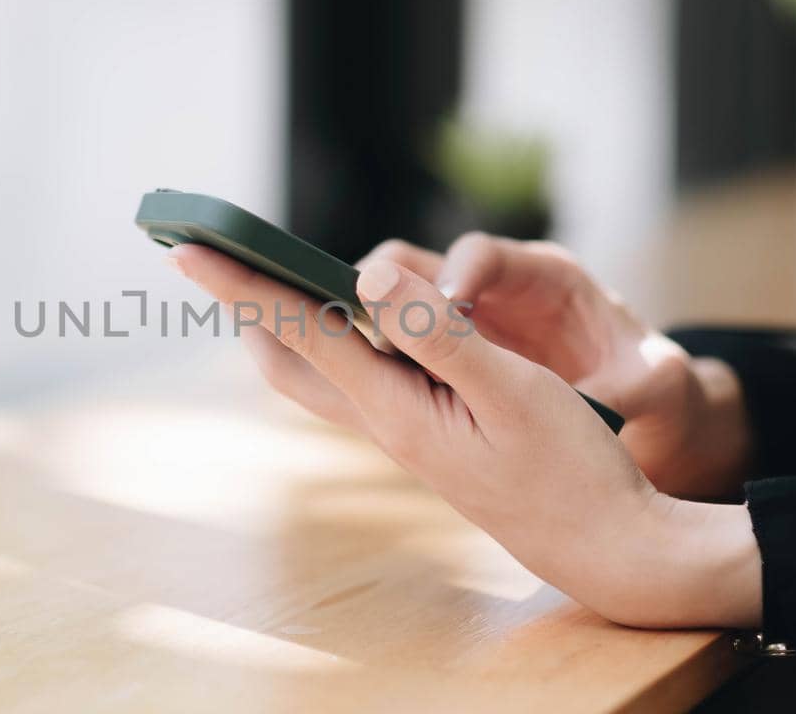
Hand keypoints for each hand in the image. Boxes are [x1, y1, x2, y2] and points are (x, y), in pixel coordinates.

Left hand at [168, 244, 760, 628]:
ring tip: (265, 269)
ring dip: (289, 319)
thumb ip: (440, 335)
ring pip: (321, 370)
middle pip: (289, 359)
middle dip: (247, 304)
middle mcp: (386, 424)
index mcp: (396, 410)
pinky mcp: (428, 435)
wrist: (608, 548)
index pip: (300, 331)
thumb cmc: (571, 470)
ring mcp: (405, 433)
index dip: (242, 284)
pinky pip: (362, 377)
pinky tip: (355, 313)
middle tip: (211, 251)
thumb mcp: (514, 392)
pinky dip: (341, 336)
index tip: (187, 247)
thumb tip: (366, 279)